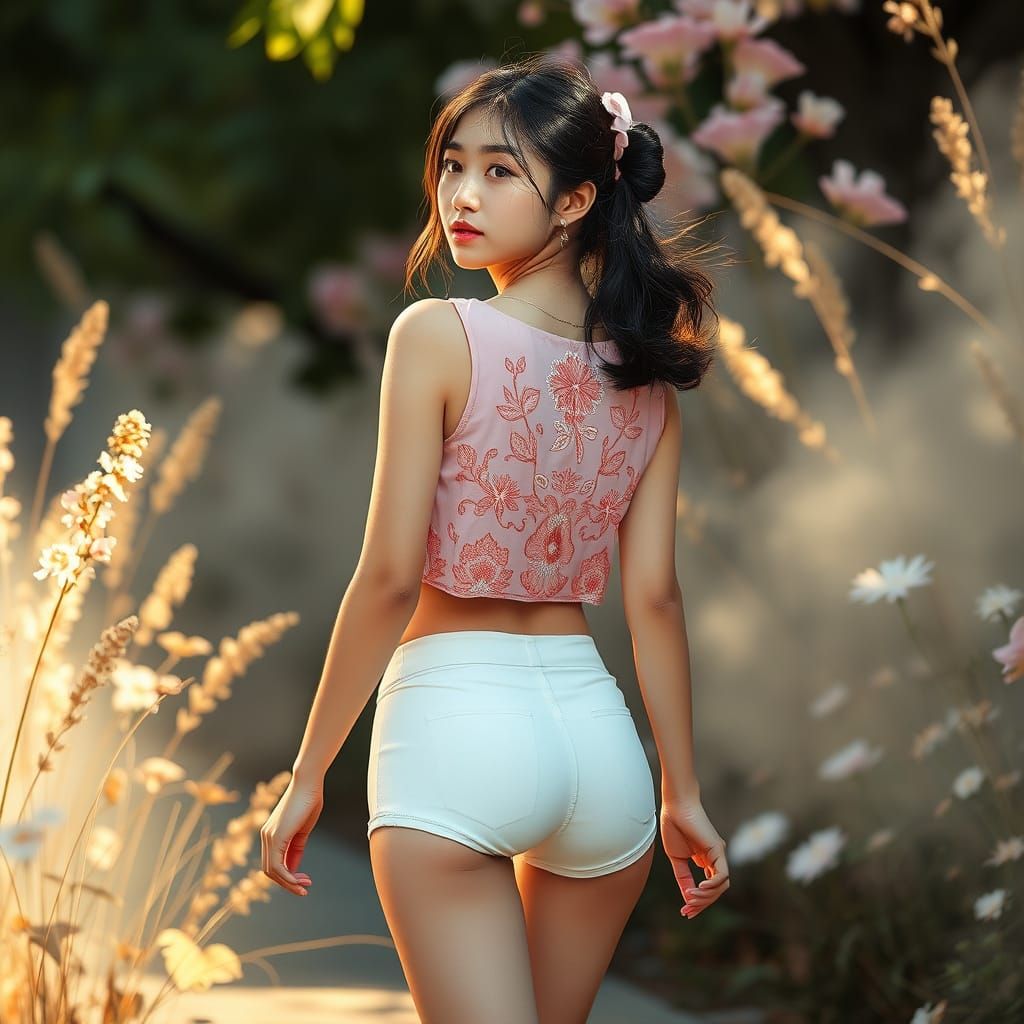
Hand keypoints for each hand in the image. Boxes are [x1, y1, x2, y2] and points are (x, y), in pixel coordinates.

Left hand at [260, 775, 323, 895]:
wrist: (309, 782)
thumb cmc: (308, 801)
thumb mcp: (303, 829)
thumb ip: (296, 848)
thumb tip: (292, 869)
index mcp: (271, 834)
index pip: (273, 863)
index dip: (288, 876)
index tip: (305, 879)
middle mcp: (265, 836)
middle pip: (270, 871)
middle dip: (287, 883)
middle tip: (305, 887)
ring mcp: (268, 837)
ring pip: (271, 871)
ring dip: (288, 883)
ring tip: (304, 887)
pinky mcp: (275, 837)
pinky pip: (276, 865)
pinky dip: (287, 877)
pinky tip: (299, 880)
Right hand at [659, 796, 728, 919]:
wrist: (675, 807)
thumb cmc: (674, 827)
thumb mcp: (677, 858)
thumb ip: (683, 877)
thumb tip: (688, 897)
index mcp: (706, 861)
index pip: (708, 888)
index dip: (698, 903)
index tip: (685, 912)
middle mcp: (715, 860)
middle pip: (715, 891)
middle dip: (701, 904)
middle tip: (687, 911)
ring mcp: (718, 855)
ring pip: (721, 886)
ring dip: (706, 897)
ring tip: (690, 898)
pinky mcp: (718, 850)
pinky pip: (722, 875)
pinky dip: (712, 886)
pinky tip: (698, 888)